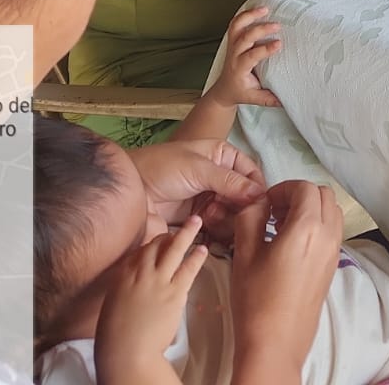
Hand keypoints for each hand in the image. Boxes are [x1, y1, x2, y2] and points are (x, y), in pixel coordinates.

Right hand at [93, 215, 207, 381]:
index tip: (160, 242)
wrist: (126, 351)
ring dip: (187, 233)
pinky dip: (196, 257)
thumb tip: (138, 282)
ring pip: (174, 249)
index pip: (140, 251)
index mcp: (122, 275)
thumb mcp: (114, 302)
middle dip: (170, 234)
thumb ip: (127, 287)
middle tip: (181, 227)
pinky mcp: (174, 293)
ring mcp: (158, 281)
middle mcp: (140, 272)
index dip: (152, 245)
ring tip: (196, 222)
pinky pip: (188, 269)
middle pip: (157, 245)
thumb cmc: (116, 334)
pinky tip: (203, 249)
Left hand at [129, 138, 264, 234]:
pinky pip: (218, 229)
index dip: (257, 187)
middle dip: (242, 207)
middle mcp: (218, 178)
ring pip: (234, 215)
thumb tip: (260, 194)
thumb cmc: (160, 169)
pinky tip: (205, 227)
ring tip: (209, 216)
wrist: (128, 194)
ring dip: (227, 219)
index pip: (250, 172)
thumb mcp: (198, 169)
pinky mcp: (197, 221)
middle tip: (229, 211)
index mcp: (221, 156)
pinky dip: (218, 232)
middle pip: (245, 197)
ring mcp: (208, 200)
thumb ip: (230, 182)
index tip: (260, 203)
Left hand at [204, 8, 281, 108]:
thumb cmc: (240, 93)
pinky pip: (236, 24)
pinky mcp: (233, 40)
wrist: (223, 89)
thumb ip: (269, 99)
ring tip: (265, 9)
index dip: (264, 49)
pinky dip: (246, 14)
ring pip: (236, 26)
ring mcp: (232, 46)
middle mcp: (234, 55)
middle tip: (277, 25)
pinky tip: (258, 9)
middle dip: (260, 30)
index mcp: (239, 69)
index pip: (251, 56)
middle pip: (244, 37)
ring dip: (250, 16)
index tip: (279, 43)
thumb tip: (286, 101)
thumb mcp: (254, 99)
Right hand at [230, 181, 342, 381]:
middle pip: (323, 196)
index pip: (304, 188)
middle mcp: (328, 236)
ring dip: (310, 210)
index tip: (264, 203)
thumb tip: (257, 201)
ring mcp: (334, 253)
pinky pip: (332, 233)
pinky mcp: (332, 268)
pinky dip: (316, 227)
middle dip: (299, 196)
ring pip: (332, 213)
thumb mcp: (245, 252)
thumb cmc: (256, 299)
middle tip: (273, 211)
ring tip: (281, 227)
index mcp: (308, 228)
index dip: (282, 188)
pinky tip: (290, 245)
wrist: (275, 344)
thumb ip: (250, 217)